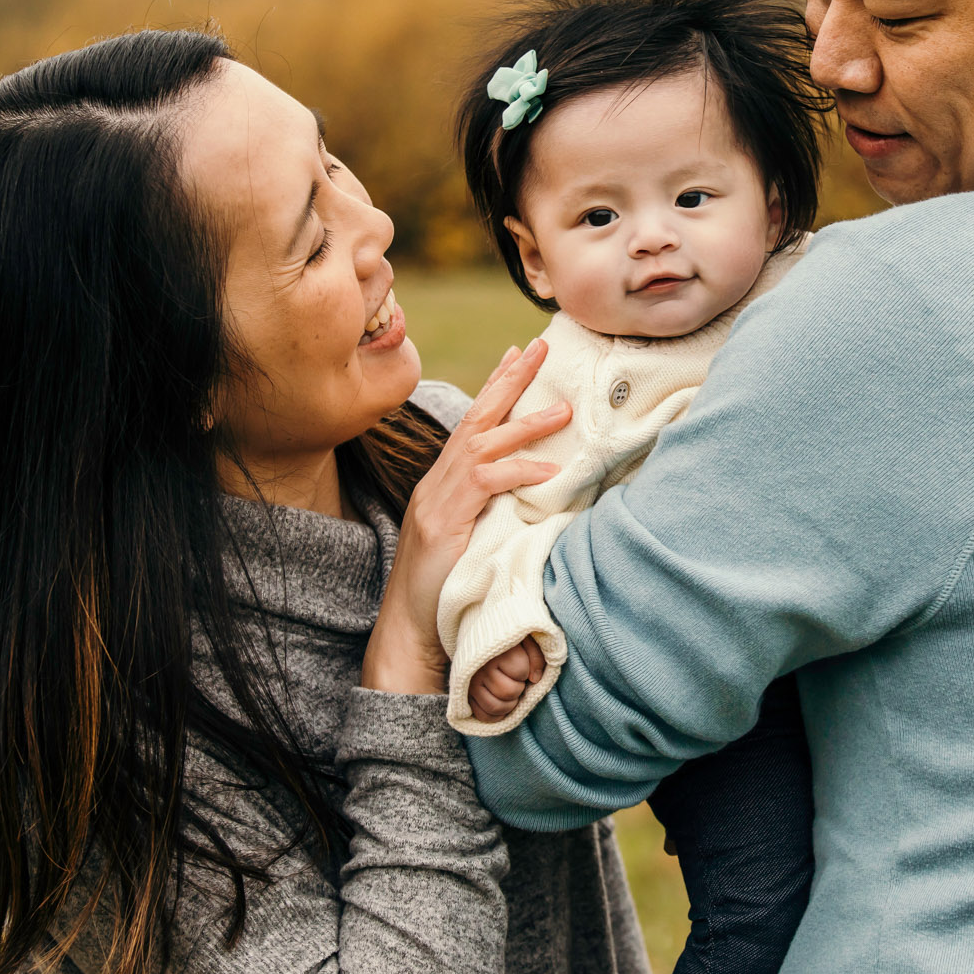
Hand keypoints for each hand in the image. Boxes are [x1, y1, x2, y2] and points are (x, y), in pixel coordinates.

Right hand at [361, 342, 571, 693]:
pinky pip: (485, 485)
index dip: (496, 385)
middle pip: (476, 417)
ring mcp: (438, 500)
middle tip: (541, 346)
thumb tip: (534, 490)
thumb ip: (493, 507)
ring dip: (525, 424)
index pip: (474, 422)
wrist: (409, 627)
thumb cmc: (445, 586)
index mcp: (445, 481)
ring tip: (565, 410)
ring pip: (482, 444)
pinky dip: (518, 473)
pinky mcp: (444, 523)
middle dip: (510, 379)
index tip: (520, 351)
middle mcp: (438, 481)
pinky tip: (550, 472)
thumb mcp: (472, 536)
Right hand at [468, 636, 547, 724]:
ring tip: (509, 691)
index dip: (525, 671)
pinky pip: (482, 715)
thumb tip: (535, 679)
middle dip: (518, 688)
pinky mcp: (467, 695)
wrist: (482, 639)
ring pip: (495, 706)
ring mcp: (471, 683)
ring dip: (509, 704)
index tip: (520, 664)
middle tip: (515, 680)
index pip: (520, 671)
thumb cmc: (510, 641)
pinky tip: (502, 704)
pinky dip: (496, 716)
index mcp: (497, 650)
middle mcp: (481, 668)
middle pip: (508, 692)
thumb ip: (536, 656)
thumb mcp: (527, 640)